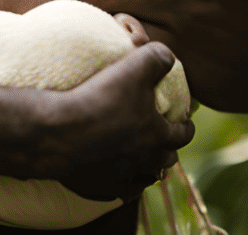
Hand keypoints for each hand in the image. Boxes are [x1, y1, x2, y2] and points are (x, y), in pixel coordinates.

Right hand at [50, 42, 193, 202]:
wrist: (61, 133)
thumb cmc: (101, 100)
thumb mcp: (134, 67)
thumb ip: (157, 58)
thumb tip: (168, 56)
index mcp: (157, 135)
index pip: (182, 134)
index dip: (186, 126)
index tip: (186, 122)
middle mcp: (144, 160)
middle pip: (165, 160)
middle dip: (167, 149)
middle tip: (163, 140)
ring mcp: (121, 177)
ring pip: (144, 178)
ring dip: (146, 169)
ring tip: (141, 160)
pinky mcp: (99, 187)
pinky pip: (118, 191)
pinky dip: (120, 184)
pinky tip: (115, 176)